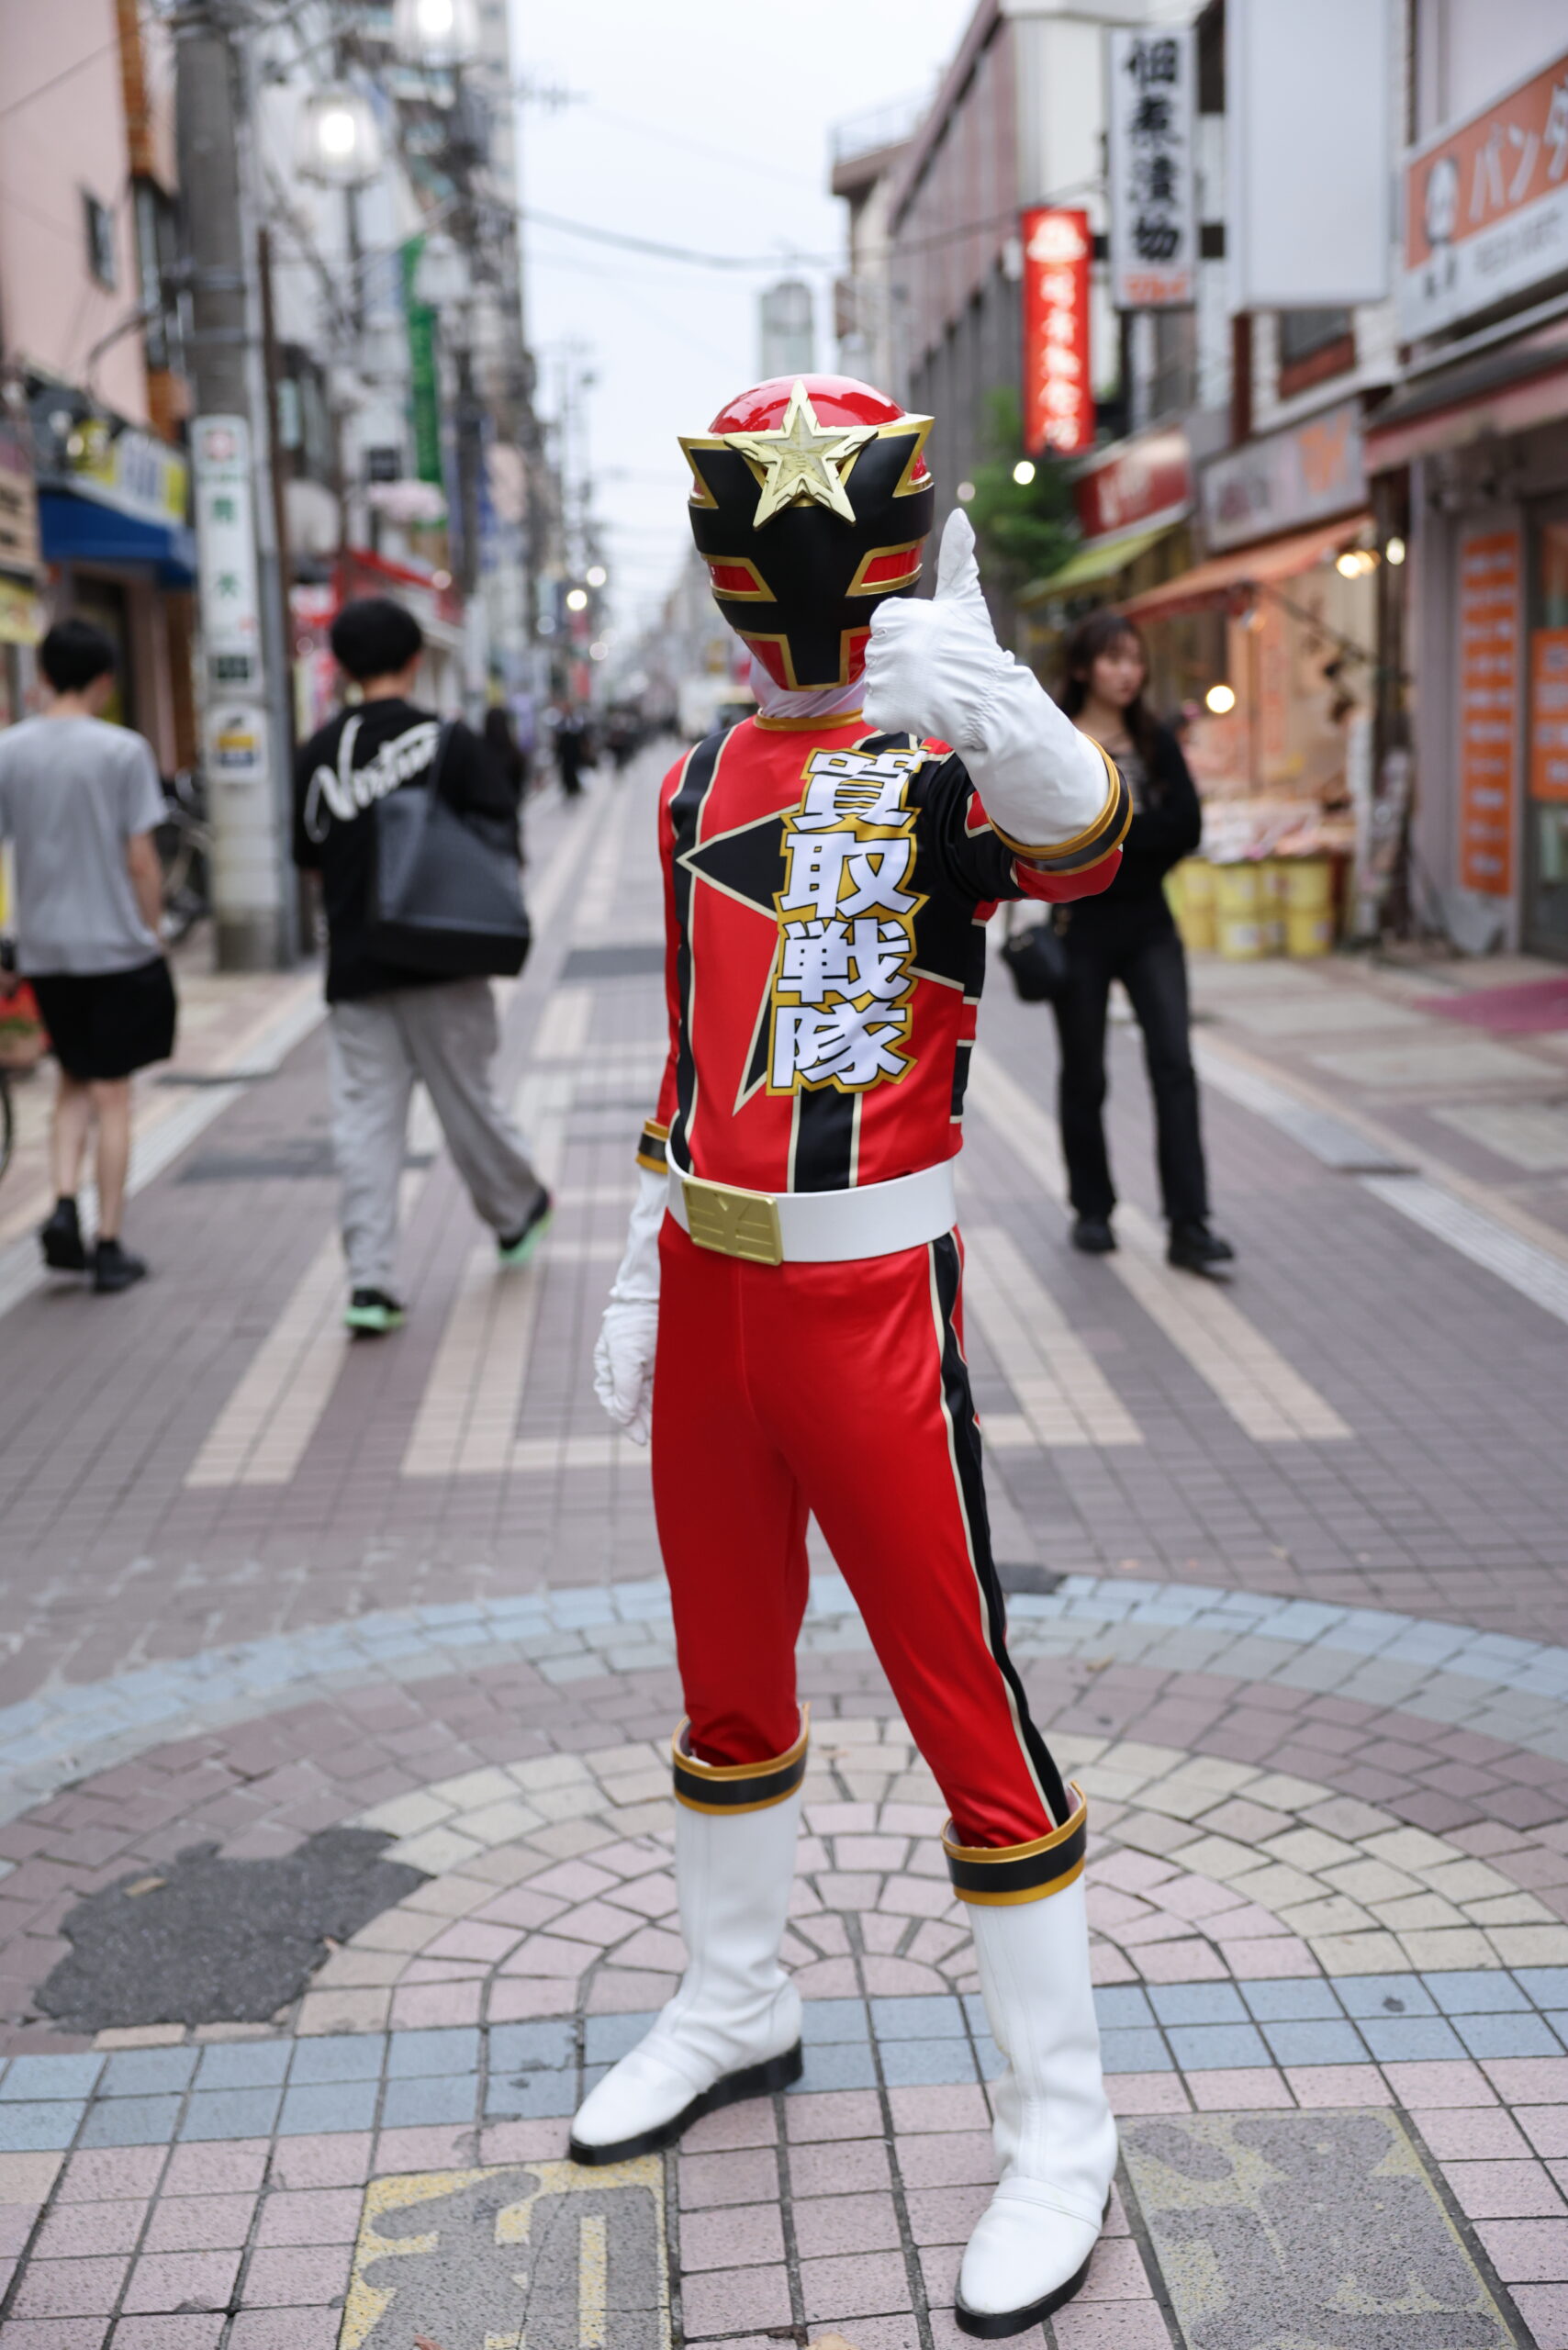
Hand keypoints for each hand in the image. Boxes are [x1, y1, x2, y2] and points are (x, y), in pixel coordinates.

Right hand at [593, 1299, 658, 1445]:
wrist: (659, 1292)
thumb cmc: (635, 1320)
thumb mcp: (624, 1354)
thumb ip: (623, 1387)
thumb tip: (623, 1416)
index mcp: (609, 1364)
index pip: (612, 1399)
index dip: (625, 1420)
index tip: (640, 1437)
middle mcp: (627, 1365)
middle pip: (633, 1401)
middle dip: (643, 1420)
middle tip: (656, 1438)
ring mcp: (647, 1362)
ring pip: (650, 1396)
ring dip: (657, 1413)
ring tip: (668, 1430)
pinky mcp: (666, 1358)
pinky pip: (666, 1384)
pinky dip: (668, 1399)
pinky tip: (676, 1411)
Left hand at [861, 508, 1007, 746]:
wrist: (986, 700)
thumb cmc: (975, 647)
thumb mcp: (965, 598)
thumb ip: (956, 557)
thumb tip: (959, 514)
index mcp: (895, 614)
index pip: (886, 625)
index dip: (910, 637)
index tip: (932, 645)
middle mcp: (882, 644)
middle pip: (879, 653)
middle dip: (902, 663)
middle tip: (932, 670)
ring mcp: (879, 678)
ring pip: (877, 682)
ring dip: (898, 689)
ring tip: (927, 690)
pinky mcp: (879, 709)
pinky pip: (875, 710)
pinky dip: (892, 713)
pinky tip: (917, 708)